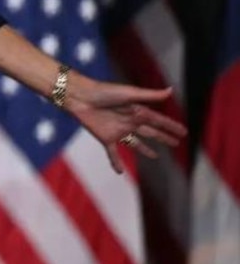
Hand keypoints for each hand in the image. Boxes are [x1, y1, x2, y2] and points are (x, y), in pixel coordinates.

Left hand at [66, 72, 186, 173]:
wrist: (80, 97)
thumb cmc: (104, 92)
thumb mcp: (129, 93)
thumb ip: (150, 95)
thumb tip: (171, 90)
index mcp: (138, 111)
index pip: (159, 121)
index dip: (171, 127)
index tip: (184, 133)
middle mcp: (130, 121)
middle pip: (151, 132)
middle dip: (163, 138)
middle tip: (176, 144)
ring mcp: (118, 131)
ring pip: (135, 143)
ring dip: (145, 149)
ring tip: (154, 156)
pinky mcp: (106, 138)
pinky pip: (113, 153)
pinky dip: (116, 163)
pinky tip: (120, 172)